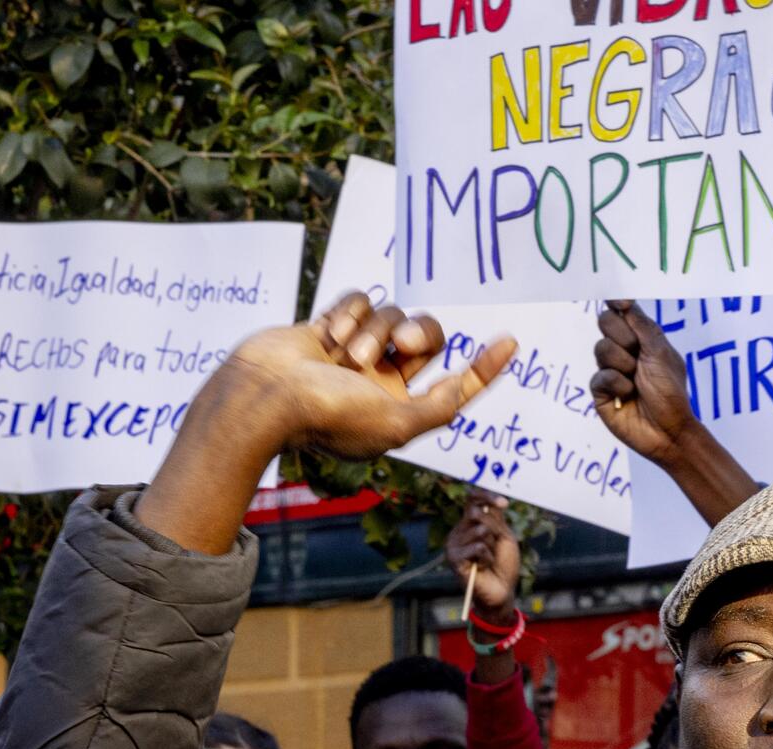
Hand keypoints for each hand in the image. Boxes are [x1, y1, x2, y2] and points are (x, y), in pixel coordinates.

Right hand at [137, 294, 515, 554]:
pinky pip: (359, 301)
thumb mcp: (398, 423)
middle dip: (419, 334)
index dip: (485, 367)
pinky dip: (347, 315)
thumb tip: (468, 384)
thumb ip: (440, 406)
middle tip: (400, 344)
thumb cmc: (328, 416)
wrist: (262, 396)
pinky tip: (327, 336)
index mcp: (401, 410)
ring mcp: (355, 351)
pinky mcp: (329, 326)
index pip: (456, 386)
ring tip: (345, 355)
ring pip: (391, 315)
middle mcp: (382, 381)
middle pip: (428, 337)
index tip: (511, 341)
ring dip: (372, 331)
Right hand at [447, 487, 520, 621]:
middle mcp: (458, 532)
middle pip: (476, 513)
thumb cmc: (504, 564)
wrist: (502, 591)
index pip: (472, 500)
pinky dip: (488, 557)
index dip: (486, 497)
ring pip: (479, 530)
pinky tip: (484, 567)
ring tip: (489, 559)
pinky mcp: (454, 558)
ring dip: (492, 546)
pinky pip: (478, 547)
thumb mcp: (504, 536)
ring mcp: (453, 545)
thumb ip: (496, 519)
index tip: (504, 503)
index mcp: (469, 524)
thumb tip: (493, 501)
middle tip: (496, 546)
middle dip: (494, 529)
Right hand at [591, 300, 698, 464]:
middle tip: (639, 355)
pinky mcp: (600, 391)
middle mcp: (624, 350)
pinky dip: (617, 383)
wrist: (669, 430)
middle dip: (624, 336)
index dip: (617, 302)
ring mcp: (610, 370)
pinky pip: (600, 375)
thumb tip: (623, 300)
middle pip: (605, 323)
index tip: (620, 302)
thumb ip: (641, 325)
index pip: (621, 311)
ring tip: (636, 381)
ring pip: (601, 348)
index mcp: (641, 338)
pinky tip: (628, 395)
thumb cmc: (670, 392)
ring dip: (623, 363)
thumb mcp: (661, 352)